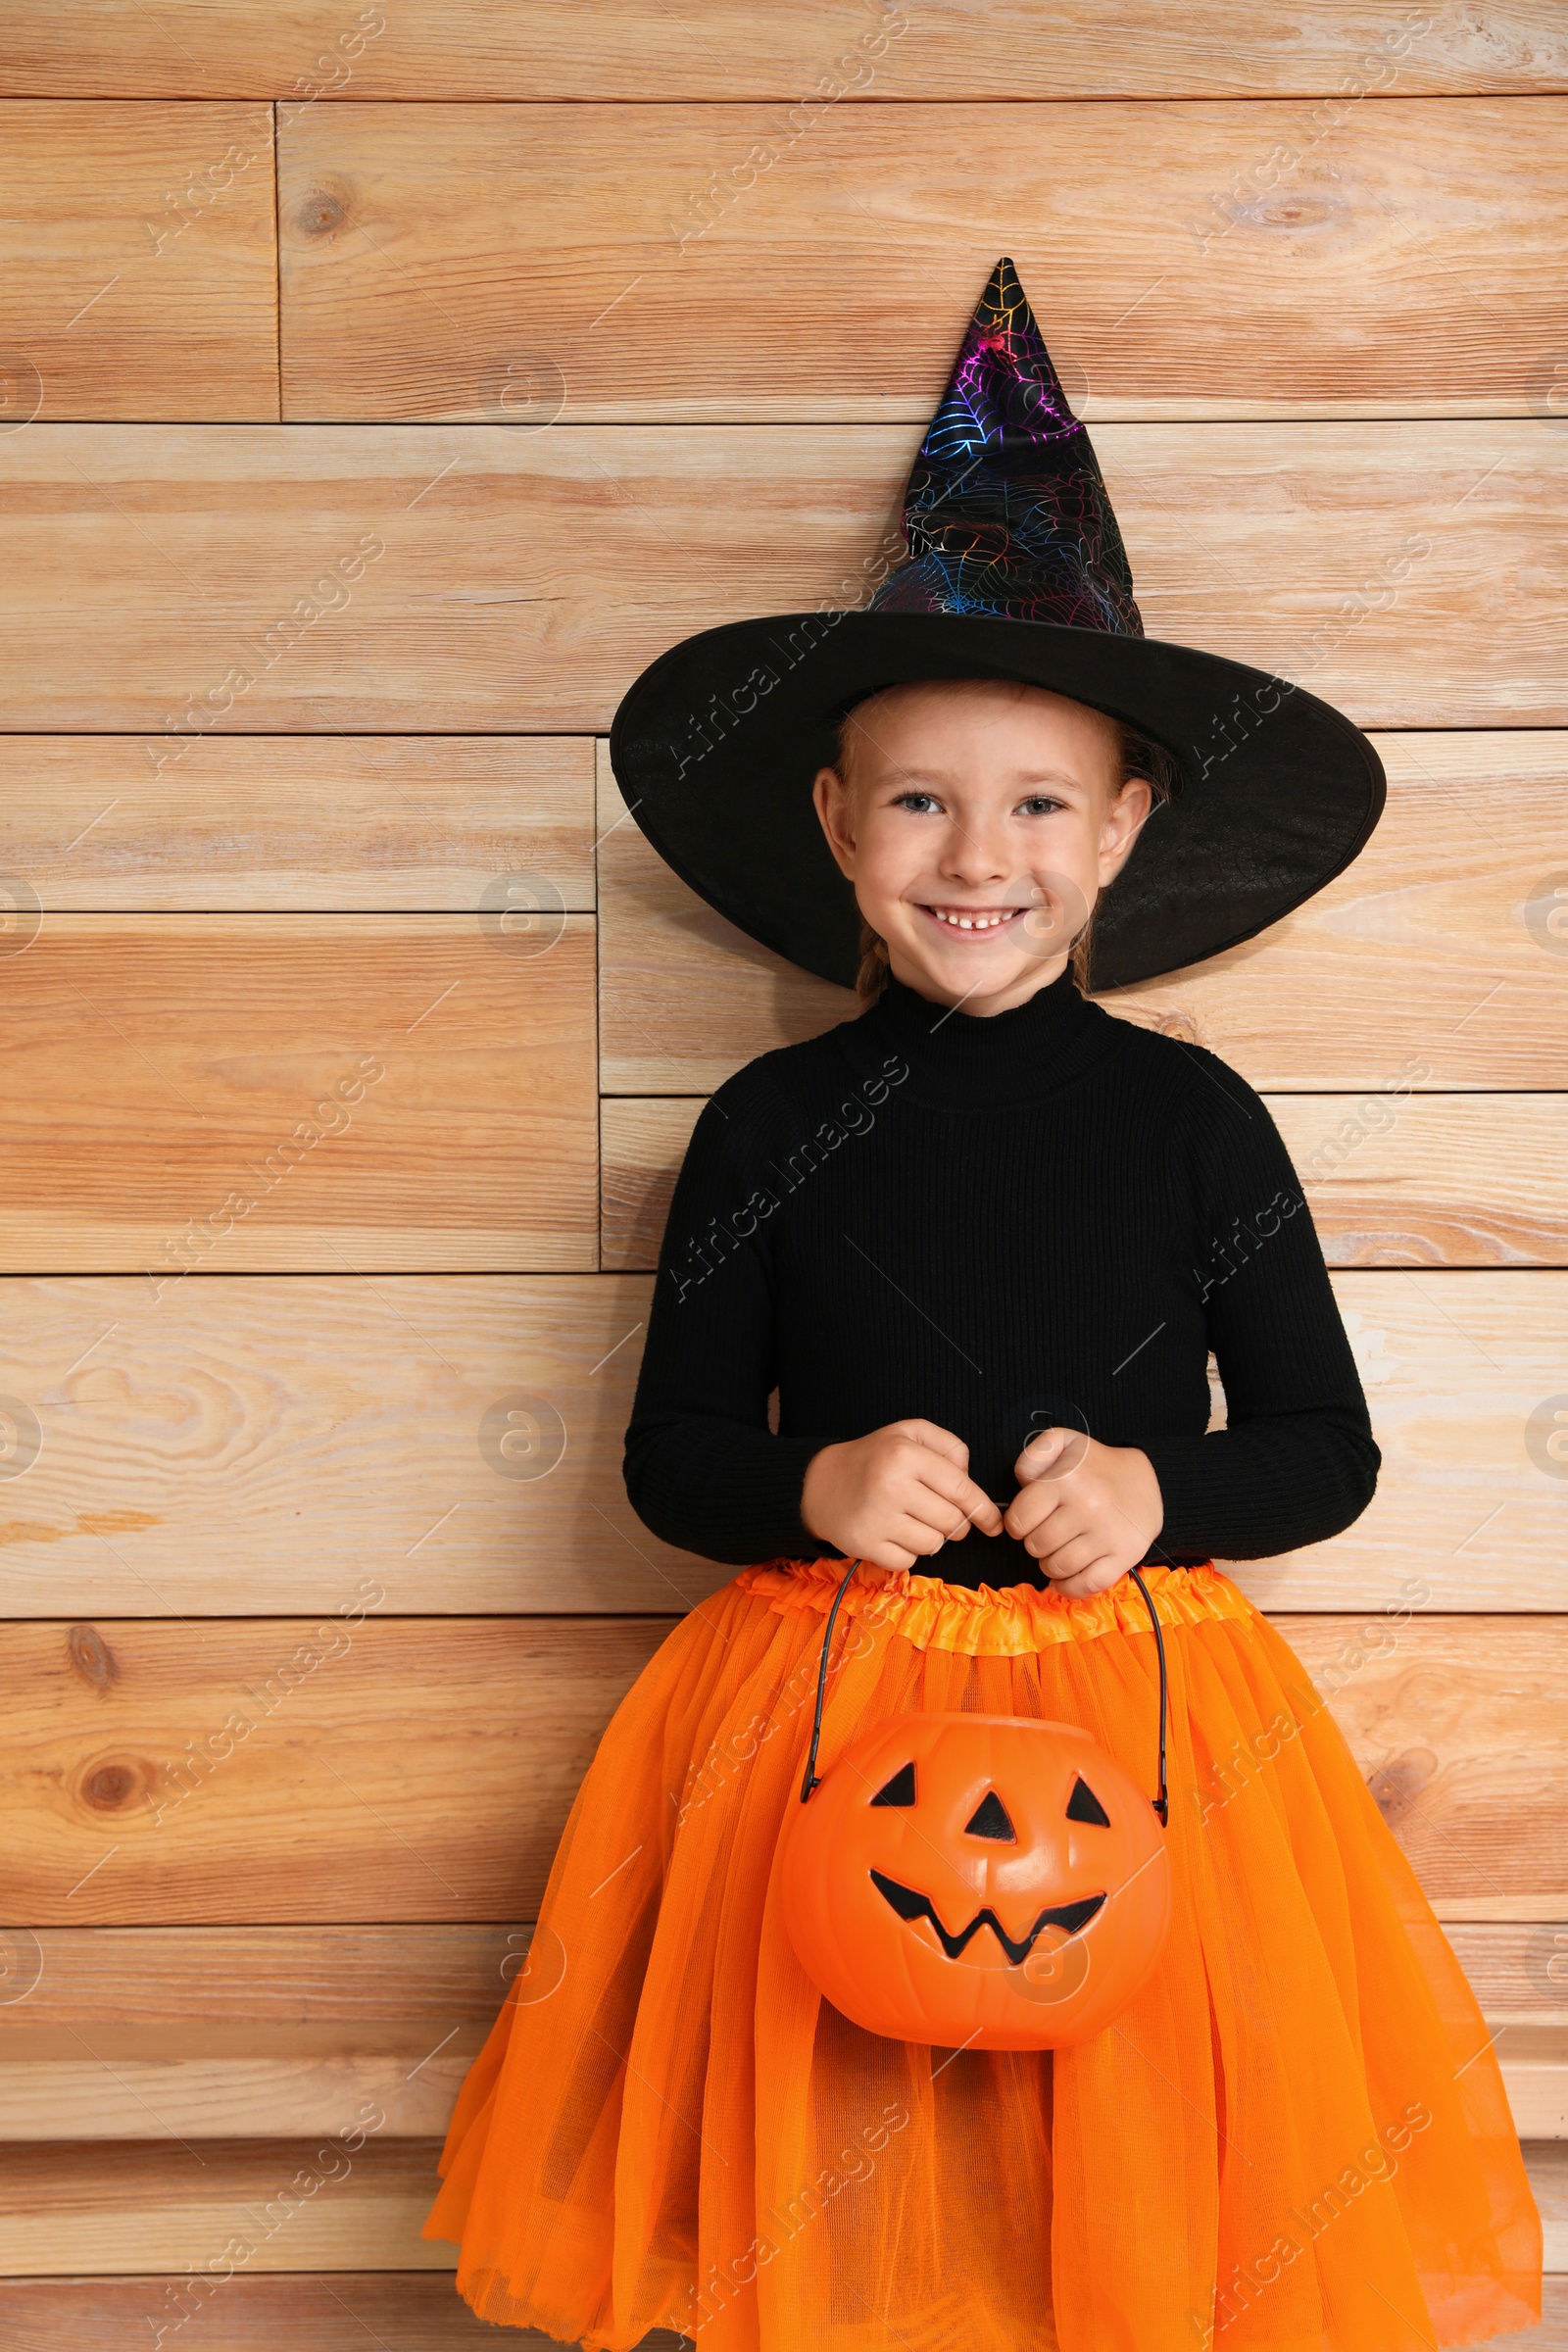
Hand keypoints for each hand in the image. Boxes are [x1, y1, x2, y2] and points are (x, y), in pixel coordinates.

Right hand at [800, 1419, 1004, 1574]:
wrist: (820, 1484)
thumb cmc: (874, 1458)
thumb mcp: (909, 1432)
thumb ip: (949, 1445)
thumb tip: (970, 1479)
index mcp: (904, 1454)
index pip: (961, 1490)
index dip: (984, 1510)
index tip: (994, 1524)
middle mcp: (891, 1485)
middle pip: (952, 1521)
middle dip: (954, 1522)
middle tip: (936, 1512)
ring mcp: (876, 1518)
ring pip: (934, 1544)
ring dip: (930, 1536)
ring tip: (910, 1519)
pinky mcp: (864, 1544)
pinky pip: (909, 1561)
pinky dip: (907, 1552)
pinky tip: (892, 1533)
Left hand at [1002, 1429, 1162, 1596]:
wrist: (1150, 1479)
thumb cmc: (1096, 1466)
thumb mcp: (1063, 1443)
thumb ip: (1033, 1456)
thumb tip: (1023, 1484)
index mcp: (1067, 1480)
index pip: (1019, 1520)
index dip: (1017, 1523)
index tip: (1026, 1521)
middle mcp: (1088, 1507)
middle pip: (1037, 1546)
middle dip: (1035, 1543)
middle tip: (1047, 1533)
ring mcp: (1108, 1534)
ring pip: (1058, 1567)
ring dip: (1050, 1565)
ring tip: (1057, 1551)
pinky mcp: (1125, 1555)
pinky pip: (1087, 1585)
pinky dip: (1070, 1588)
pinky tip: (1065, 1579)